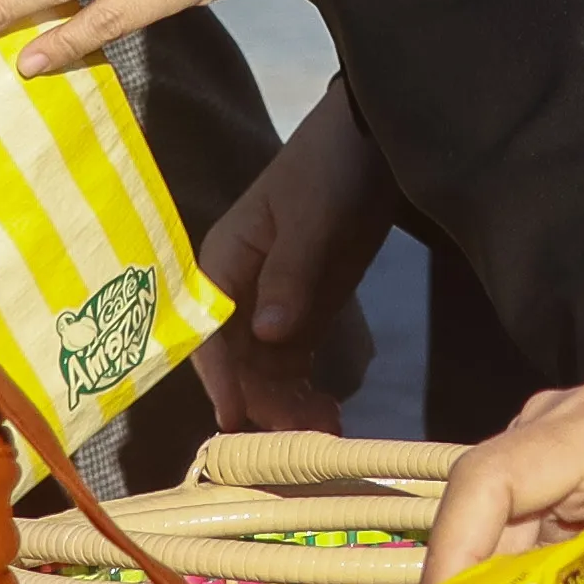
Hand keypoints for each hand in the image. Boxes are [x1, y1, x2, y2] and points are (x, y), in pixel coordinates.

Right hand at [196, 85, 397, 433]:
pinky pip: (295, 365)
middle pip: (238, 361)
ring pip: (266, 371)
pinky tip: (331, 417)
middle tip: (300, 437)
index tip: (234, 417)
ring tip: (325, 434)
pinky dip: (307, 391)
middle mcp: (238, 291)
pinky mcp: (304, 314)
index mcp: (223, 262)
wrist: (374, 146)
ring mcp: (271, 306)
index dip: (220, 376)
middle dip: (263, 401)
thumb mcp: (311, 219)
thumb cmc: (330, 170)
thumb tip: (267, 334)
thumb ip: (290, 275)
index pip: (209, 329)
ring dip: (287, 405)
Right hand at [419, 378, 583, 581]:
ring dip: (489, 582)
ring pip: (497, 517)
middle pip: (481, 502)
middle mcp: (568, 421)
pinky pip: (525, 521)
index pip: (489, 478)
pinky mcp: (576, 467)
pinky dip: (519, 573)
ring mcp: (569, 440)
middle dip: (464, 579)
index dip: (455, 548)